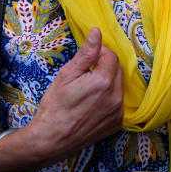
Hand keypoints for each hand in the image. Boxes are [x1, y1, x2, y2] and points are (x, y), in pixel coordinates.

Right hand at [29, 28, 122, 160]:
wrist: (51, 139)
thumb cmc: (55, 106)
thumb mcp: (67, 75)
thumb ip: (86, 53)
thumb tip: (97, 32)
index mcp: (103, 82)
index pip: (111, 56)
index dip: (98, 54)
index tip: (86, 60)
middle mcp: (116, 97)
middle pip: (117, 70)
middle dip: (104, 67)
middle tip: (85, 75)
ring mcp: (118, 112)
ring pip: (119, 86)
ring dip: (108, 82)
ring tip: (88, 90)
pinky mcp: (117, 123)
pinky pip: (118, 102)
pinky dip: (109, 98)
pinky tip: (93, 103)